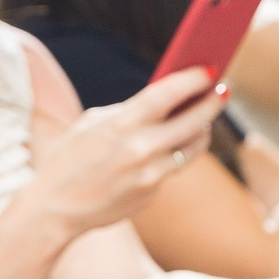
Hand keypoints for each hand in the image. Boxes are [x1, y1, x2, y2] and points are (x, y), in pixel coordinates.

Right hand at [19, 70, 227, 239]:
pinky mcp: (151, 194)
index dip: (194, 79)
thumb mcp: (93, 123)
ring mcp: (149, 175)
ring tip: (204, 120)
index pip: (169, 93)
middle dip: (211, 103)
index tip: (210, 70)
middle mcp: (141, 149)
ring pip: (192, 147)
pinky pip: (171, 169)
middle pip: (194, 121)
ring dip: (201, 130)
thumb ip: (129, 111)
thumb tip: (167, 99)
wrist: (55, 208)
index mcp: (122, 123)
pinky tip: (170, 147)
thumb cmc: (71, 158)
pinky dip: (172, 156)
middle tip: (222, 92)